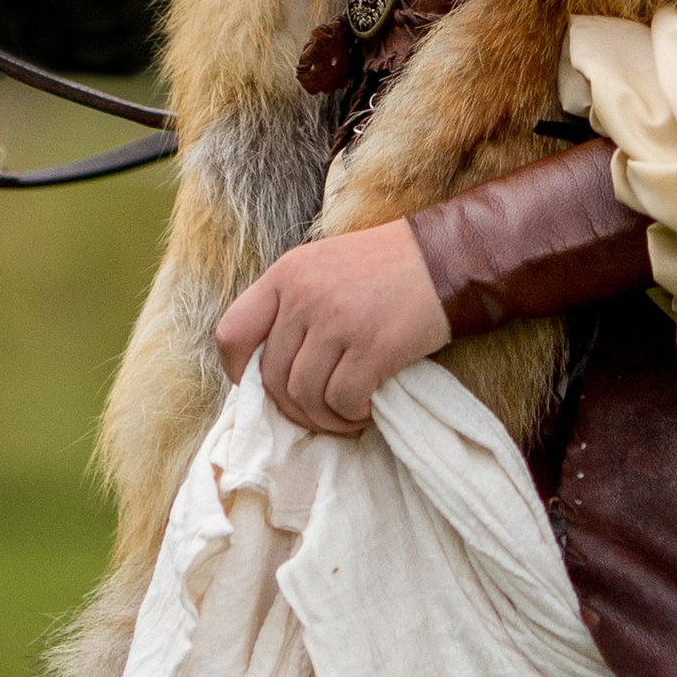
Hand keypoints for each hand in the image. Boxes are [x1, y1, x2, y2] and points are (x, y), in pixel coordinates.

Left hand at [214, 222, 452, 434]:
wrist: (444, 258)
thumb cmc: (384, 268)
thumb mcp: (323, 268)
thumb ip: (290, 307)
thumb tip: (265, 372)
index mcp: (285, 274)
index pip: (232, 332)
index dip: (238, 373)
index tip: (262, 389)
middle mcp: (304, 295)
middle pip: (271, 377)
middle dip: (292, 408)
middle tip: (320, 413)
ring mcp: (337, 320)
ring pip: (304, 395)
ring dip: (325, 419)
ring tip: (346, 414)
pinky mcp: (373, 345)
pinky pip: (343, 400)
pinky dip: (352, 416)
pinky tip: (367, 409)